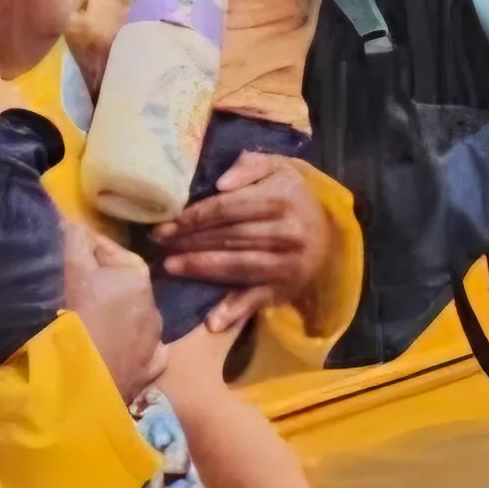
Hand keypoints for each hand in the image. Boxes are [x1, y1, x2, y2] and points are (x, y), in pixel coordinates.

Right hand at [62, 217, 165, 399]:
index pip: (103, 248)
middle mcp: (154, 308)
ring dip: (105, 316)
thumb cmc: (69, 319)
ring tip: (74, 324)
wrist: (75, 390)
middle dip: (93, 283)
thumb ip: (73, 236)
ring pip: (125, 320)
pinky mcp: (146, 376)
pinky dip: (119, 349)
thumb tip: (72, 216)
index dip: (76, 248)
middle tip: (59, 290)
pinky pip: (134, 354)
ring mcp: (153, 345)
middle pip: (116, 285)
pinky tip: (101, 352)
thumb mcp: (68, 268)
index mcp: (137, 276)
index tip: (55, 254)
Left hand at [148, 150, 337, 294]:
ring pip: (236, 266)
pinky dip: (234, 311)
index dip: (193, 217)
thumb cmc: (292, 196)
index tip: (166, 222)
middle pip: (228, 237)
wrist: (329, 233)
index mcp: (281, 199)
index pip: (227, 209)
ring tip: (170, 266)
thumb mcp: (278, 168)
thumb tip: (220, 183)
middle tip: (159, 243)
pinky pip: (256, 300)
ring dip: (200, 268)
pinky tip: (212, 322)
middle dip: (189, 241)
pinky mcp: (284, 289)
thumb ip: (249, 165)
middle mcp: (286, 233)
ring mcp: (287, 264)